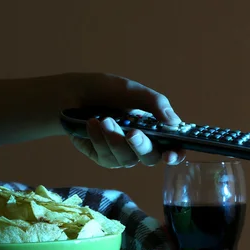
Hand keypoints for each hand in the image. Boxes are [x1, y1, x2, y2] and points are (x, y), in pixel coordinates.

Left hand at [67, 73, 187, 168]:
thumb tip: (175, 122)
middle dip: (141, 146)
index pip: (172, 147)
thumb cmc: (106, 90)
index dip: (175, 154)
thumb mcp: (132, 91)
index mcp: (154, 127)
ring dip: (115, 139)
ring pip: (126, 158)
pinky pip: (106, 156)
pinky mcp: (102, 156)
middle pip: (150, 158)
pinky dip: (99, 139)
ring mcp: (121, 153)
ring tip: (104, 119)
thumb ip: (155, 103)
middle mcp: (140, 143)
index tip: (169, 155)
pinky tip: (91, 124)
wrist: (74, 93)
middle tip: (132, 133)